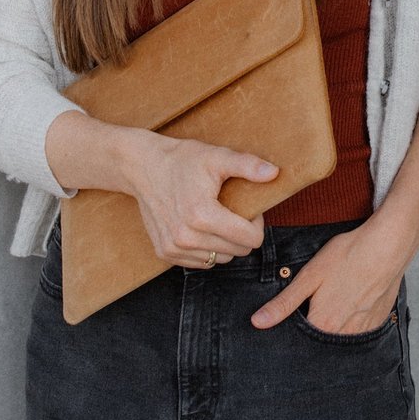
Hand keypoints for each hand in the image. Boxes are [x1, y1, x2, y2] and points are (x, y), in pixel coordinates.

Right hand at [116, 130, 277, 268]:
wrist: (143, 167)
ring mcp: (173, 248)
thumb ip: (247, 165)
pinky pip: (201, 262)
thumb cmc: (182, 160)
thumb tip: (275, 173)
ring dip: (225, 243)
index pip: (250, 239)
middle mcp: (186, 237)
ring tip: (216, 218)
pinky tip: (200, 228)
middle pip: (238, 251)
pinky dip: (207, 249)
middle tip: (231, 210)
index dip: (256, 223)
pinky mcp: (165, 253)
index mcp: (202, 216)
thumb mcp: (217, 157)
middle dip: (241, 233)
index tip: (246, 207)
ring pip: (221, 259)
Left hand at [251, 222, 409, 333]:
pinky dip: (353, 322)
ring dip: (334, 326)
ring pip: (341, 337)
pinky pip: (360, 331)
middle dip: (315, 327)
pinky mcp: (379, 321)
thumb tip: (258, 323)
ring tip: (335, 301)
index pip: (300, 339)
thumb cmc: (348, 255)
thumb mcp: (310, 276)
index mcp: (323, 324)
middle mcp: (344, 334)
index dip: (293, 327)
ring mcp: (364, 329)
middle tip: (318, 302)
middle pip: (321, 339)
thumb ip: (284, 303)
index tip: (296, 312)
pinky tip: (352, 301)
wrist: (388, 245)